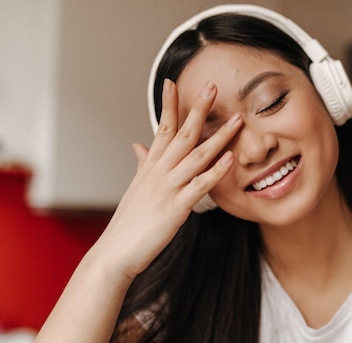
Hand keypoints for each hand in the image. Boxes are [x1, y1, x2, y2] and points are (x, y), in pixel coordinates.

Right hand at [91, 79, 240, 281]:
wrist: (115, 253)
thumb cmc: (128, 223)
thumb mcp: (136, 188)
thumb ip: (142, 164)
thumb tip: (138, 144)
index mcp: (150, 167)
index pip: (161, 128)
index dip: (168, 105)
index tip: (173, 81)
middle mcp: (158, 172)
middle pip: (182, 134)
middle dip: (198, 109)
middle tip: (214, 86)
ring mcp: (167, 188)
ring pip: (196, 156)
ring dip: (218, 137)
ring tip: (236, 120)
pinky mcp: (176, 208)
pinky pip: (200, 185)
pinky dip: (216, 171)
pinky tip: (230, 158)